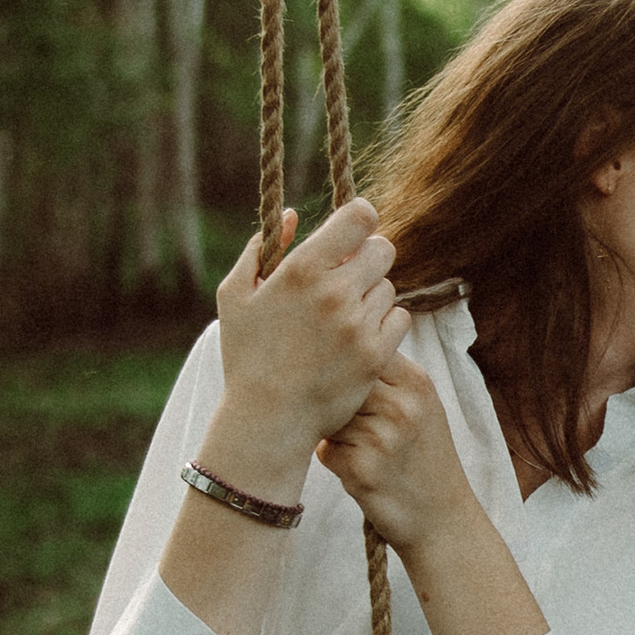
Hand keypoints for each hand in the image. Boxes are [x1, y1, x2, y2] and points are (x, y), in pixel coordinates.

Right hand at [208, 201, 409, 494]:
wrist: (268, 419)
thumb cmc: (246, 356)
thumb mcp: (235, 296)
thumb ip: (262, 248)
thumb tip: (294, 216)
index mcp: (302, 269)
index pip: (360, 216)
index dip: (360, 219)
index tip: (353, 232)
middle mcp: (335, 292)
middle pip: (383, 248)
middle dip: (367, 257)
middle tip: (349, 277)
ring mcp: (359, 325)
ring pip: (389, 286)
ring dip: (372, 294)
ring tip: (344, 316)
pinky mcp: (376, 354)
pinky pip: (400, 319)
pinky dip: (385, 323)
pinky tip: (360, 335)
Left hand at [316, 356, 481, 561]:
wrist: (443, 519)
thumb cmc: (424, 458)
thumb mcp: (420, 405)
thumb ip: (385, 374)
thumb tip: (330, 345)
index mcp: (416, 381)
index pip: (360, 350)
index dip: (345, 366)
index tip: (346, 385)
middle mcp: (402, 405)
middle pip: (339, 381)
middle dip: (334, 400)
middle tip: (350, 421)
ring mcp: (383, 437)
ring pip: (328, 415)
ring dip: (333, 431)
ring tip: (361, 447)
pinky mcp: (363, 469)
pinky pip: (325, 450)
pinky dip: (335, 460)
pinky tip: (360, 469)